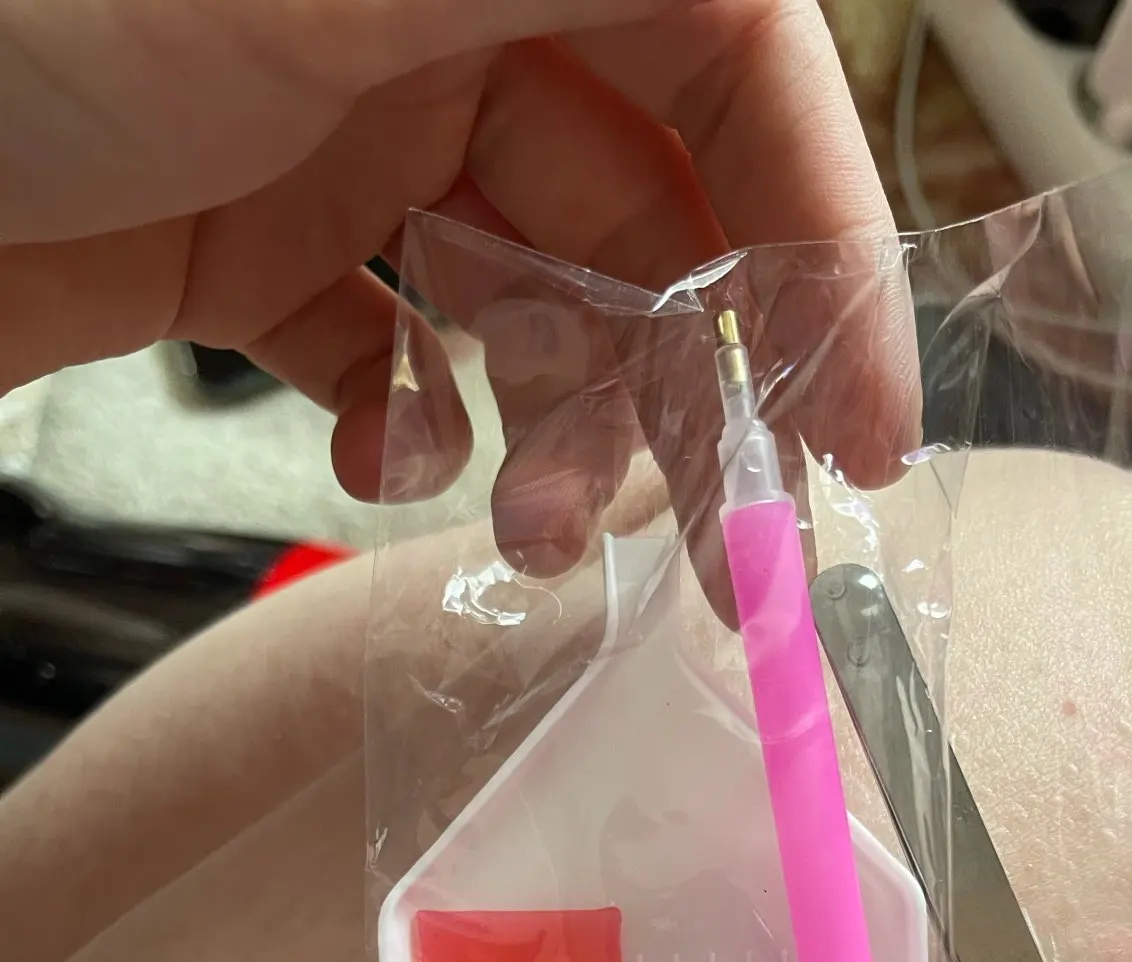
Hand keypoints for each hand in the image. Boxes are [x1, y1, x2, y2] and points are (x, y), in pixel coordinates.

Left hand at [0, 0, 908, 500]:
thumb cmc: (14, 27)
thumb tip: (764, 3)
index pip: (735, 62)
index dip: (823, 232)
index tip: (859, 418)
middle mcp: (436, 22)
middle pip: (646, 214)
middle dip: (679, 389)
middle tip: (706, 548)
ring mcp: (348, 137)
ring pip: (530, 308)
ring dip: (550, 437)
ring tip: (518, 531)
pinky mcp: (263, 247)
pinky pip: (395, 352)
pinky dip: (409, 429)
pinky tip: (374, 462)